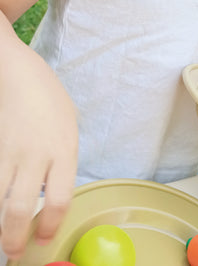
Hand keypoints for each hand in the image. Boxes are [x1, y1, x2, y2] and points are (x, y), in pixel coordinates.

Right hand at [0, 40, 77, 259]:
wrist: (16, 71)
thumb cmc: (47, 95)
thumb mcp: (68, 125)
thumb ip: (62, 158)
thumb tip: (50, 190)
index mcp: (64, 149)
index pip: (60, 199)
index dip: (51, 225)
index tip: (45, 238)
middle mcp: (36, 155)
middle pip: (22, 209)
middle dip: (15, 239)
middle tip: (14, 253)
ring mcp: (9, 153)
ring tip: (0, 240)